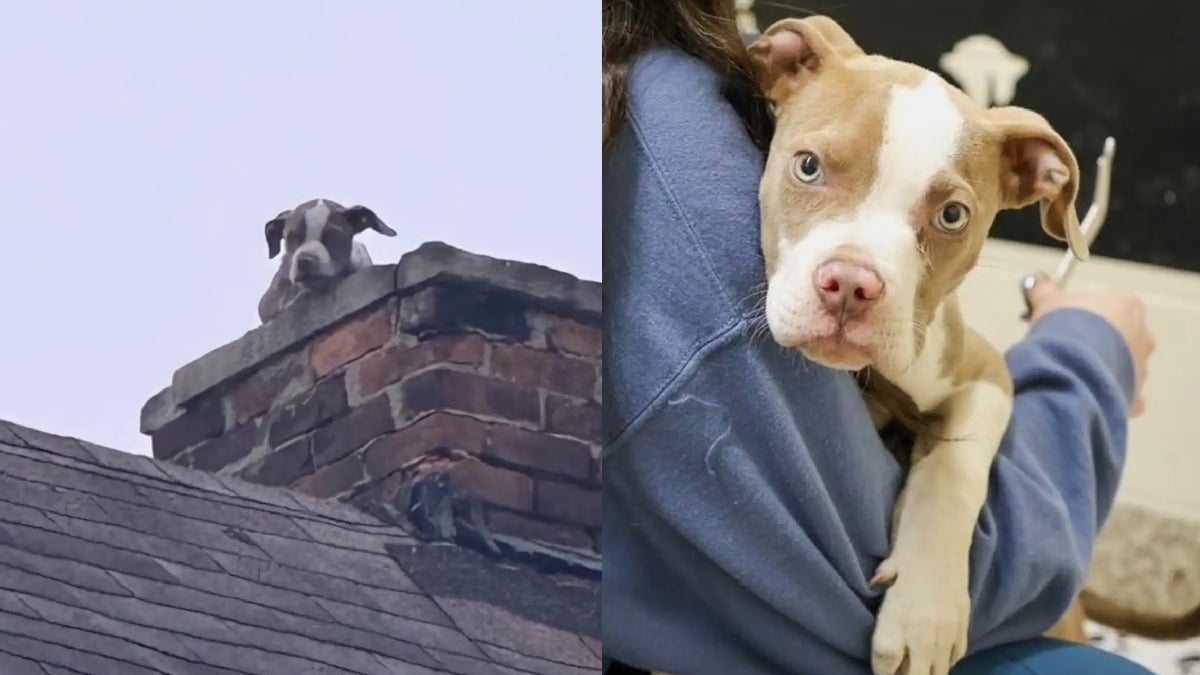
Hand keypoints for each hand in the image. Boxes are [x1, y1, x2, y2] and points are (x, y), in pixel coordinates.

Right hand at [1025, 276, 1155, 416]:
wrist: (1071, 368)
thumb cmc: (1065, 326)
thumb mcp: (1047, 302)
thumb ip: (1044, 291)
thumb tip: (1036, 283)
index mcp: (1127, 306)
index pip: (1114, 303)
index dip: (1089, 312)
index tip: (1067, 320)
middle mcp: (1143, 335)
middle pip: (1124, 335)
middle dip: (1102, 340)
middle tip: (1071, 347)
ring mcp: (1141, 367)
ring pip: (1125, 366)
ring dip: (1106, 368)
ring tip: (1074, 373)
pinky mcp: (1135, 396)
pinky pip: (1124, 396)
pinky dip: (1110, 396)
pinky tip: (1088, 395)